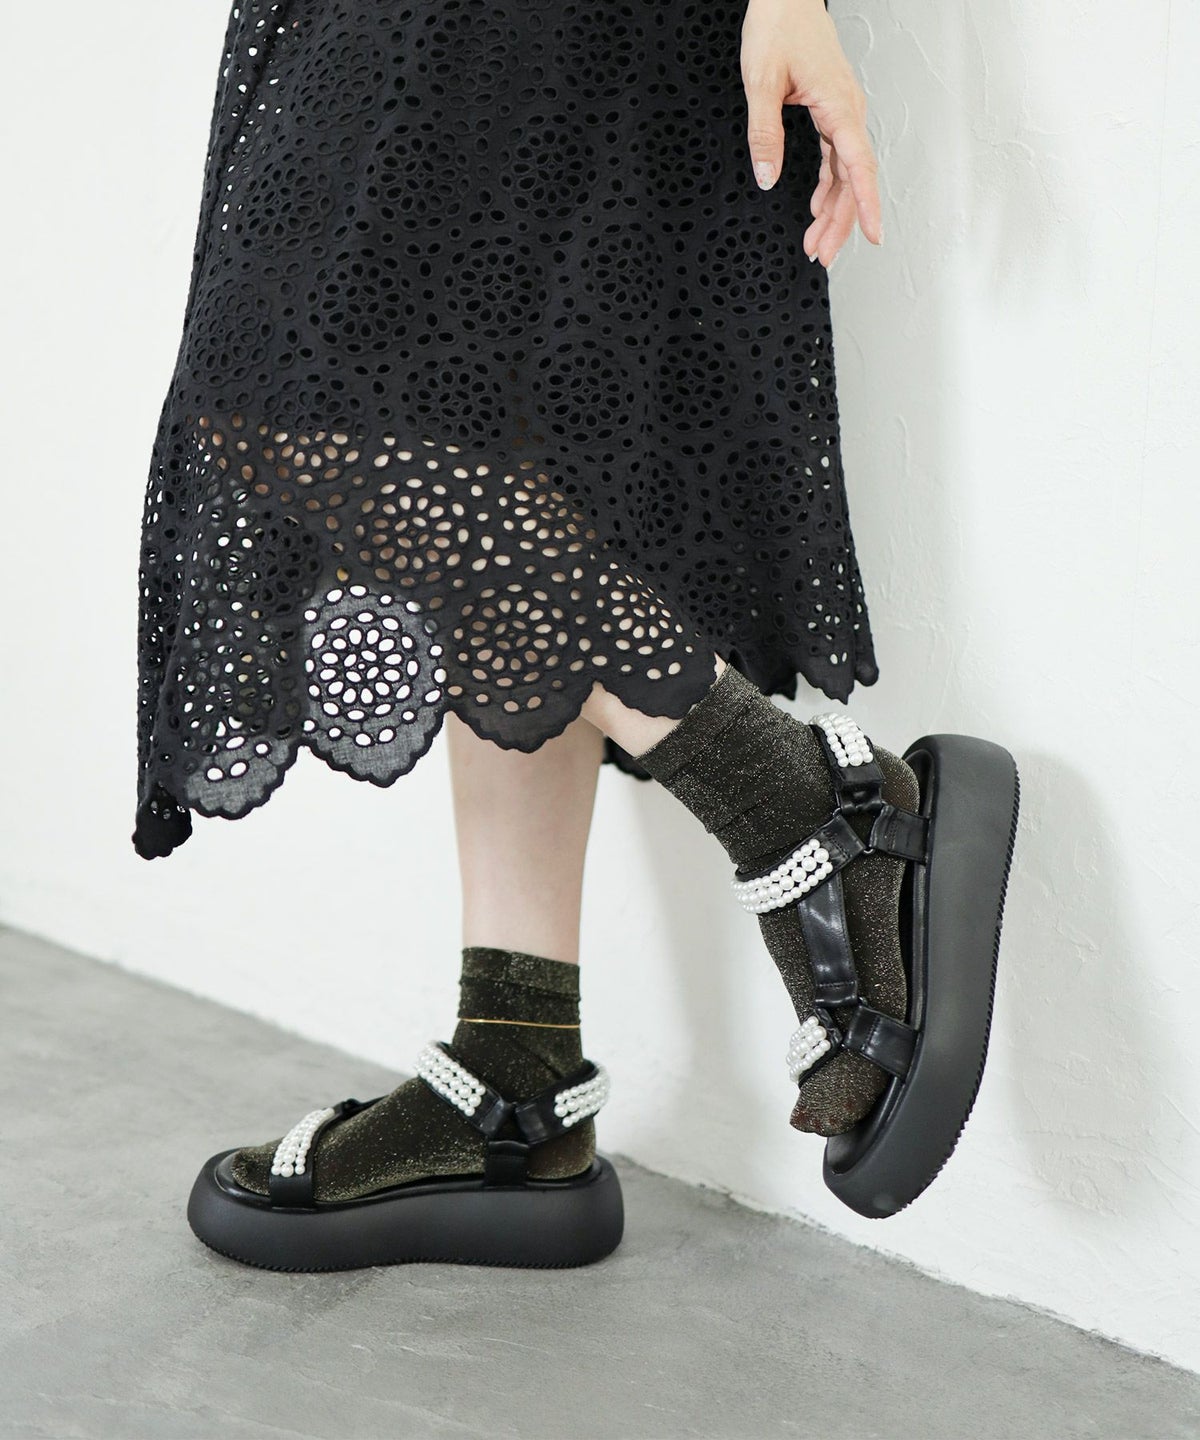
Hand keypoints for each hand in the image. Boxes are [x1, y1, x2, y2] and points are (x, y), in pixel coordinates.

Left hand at [740, 0, 881, 266]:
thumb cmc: (778, 27)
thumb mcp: (761, 82)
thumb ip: (764, 134)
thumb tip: (767, 179)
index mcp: (838, 106)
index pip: (858, 167)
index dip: (867, 205)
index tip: (874, 236)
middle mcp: (847, 112)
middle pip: (852, 180)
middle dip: (839, 223)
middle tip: (820, 256)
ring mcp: (842, 113)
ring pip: (844, 174)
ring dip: (832, 210)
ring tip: (815, 243)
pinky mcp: (832, 111)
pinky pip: (836, 158)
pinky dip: (827, 187)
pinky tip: (816, 207)